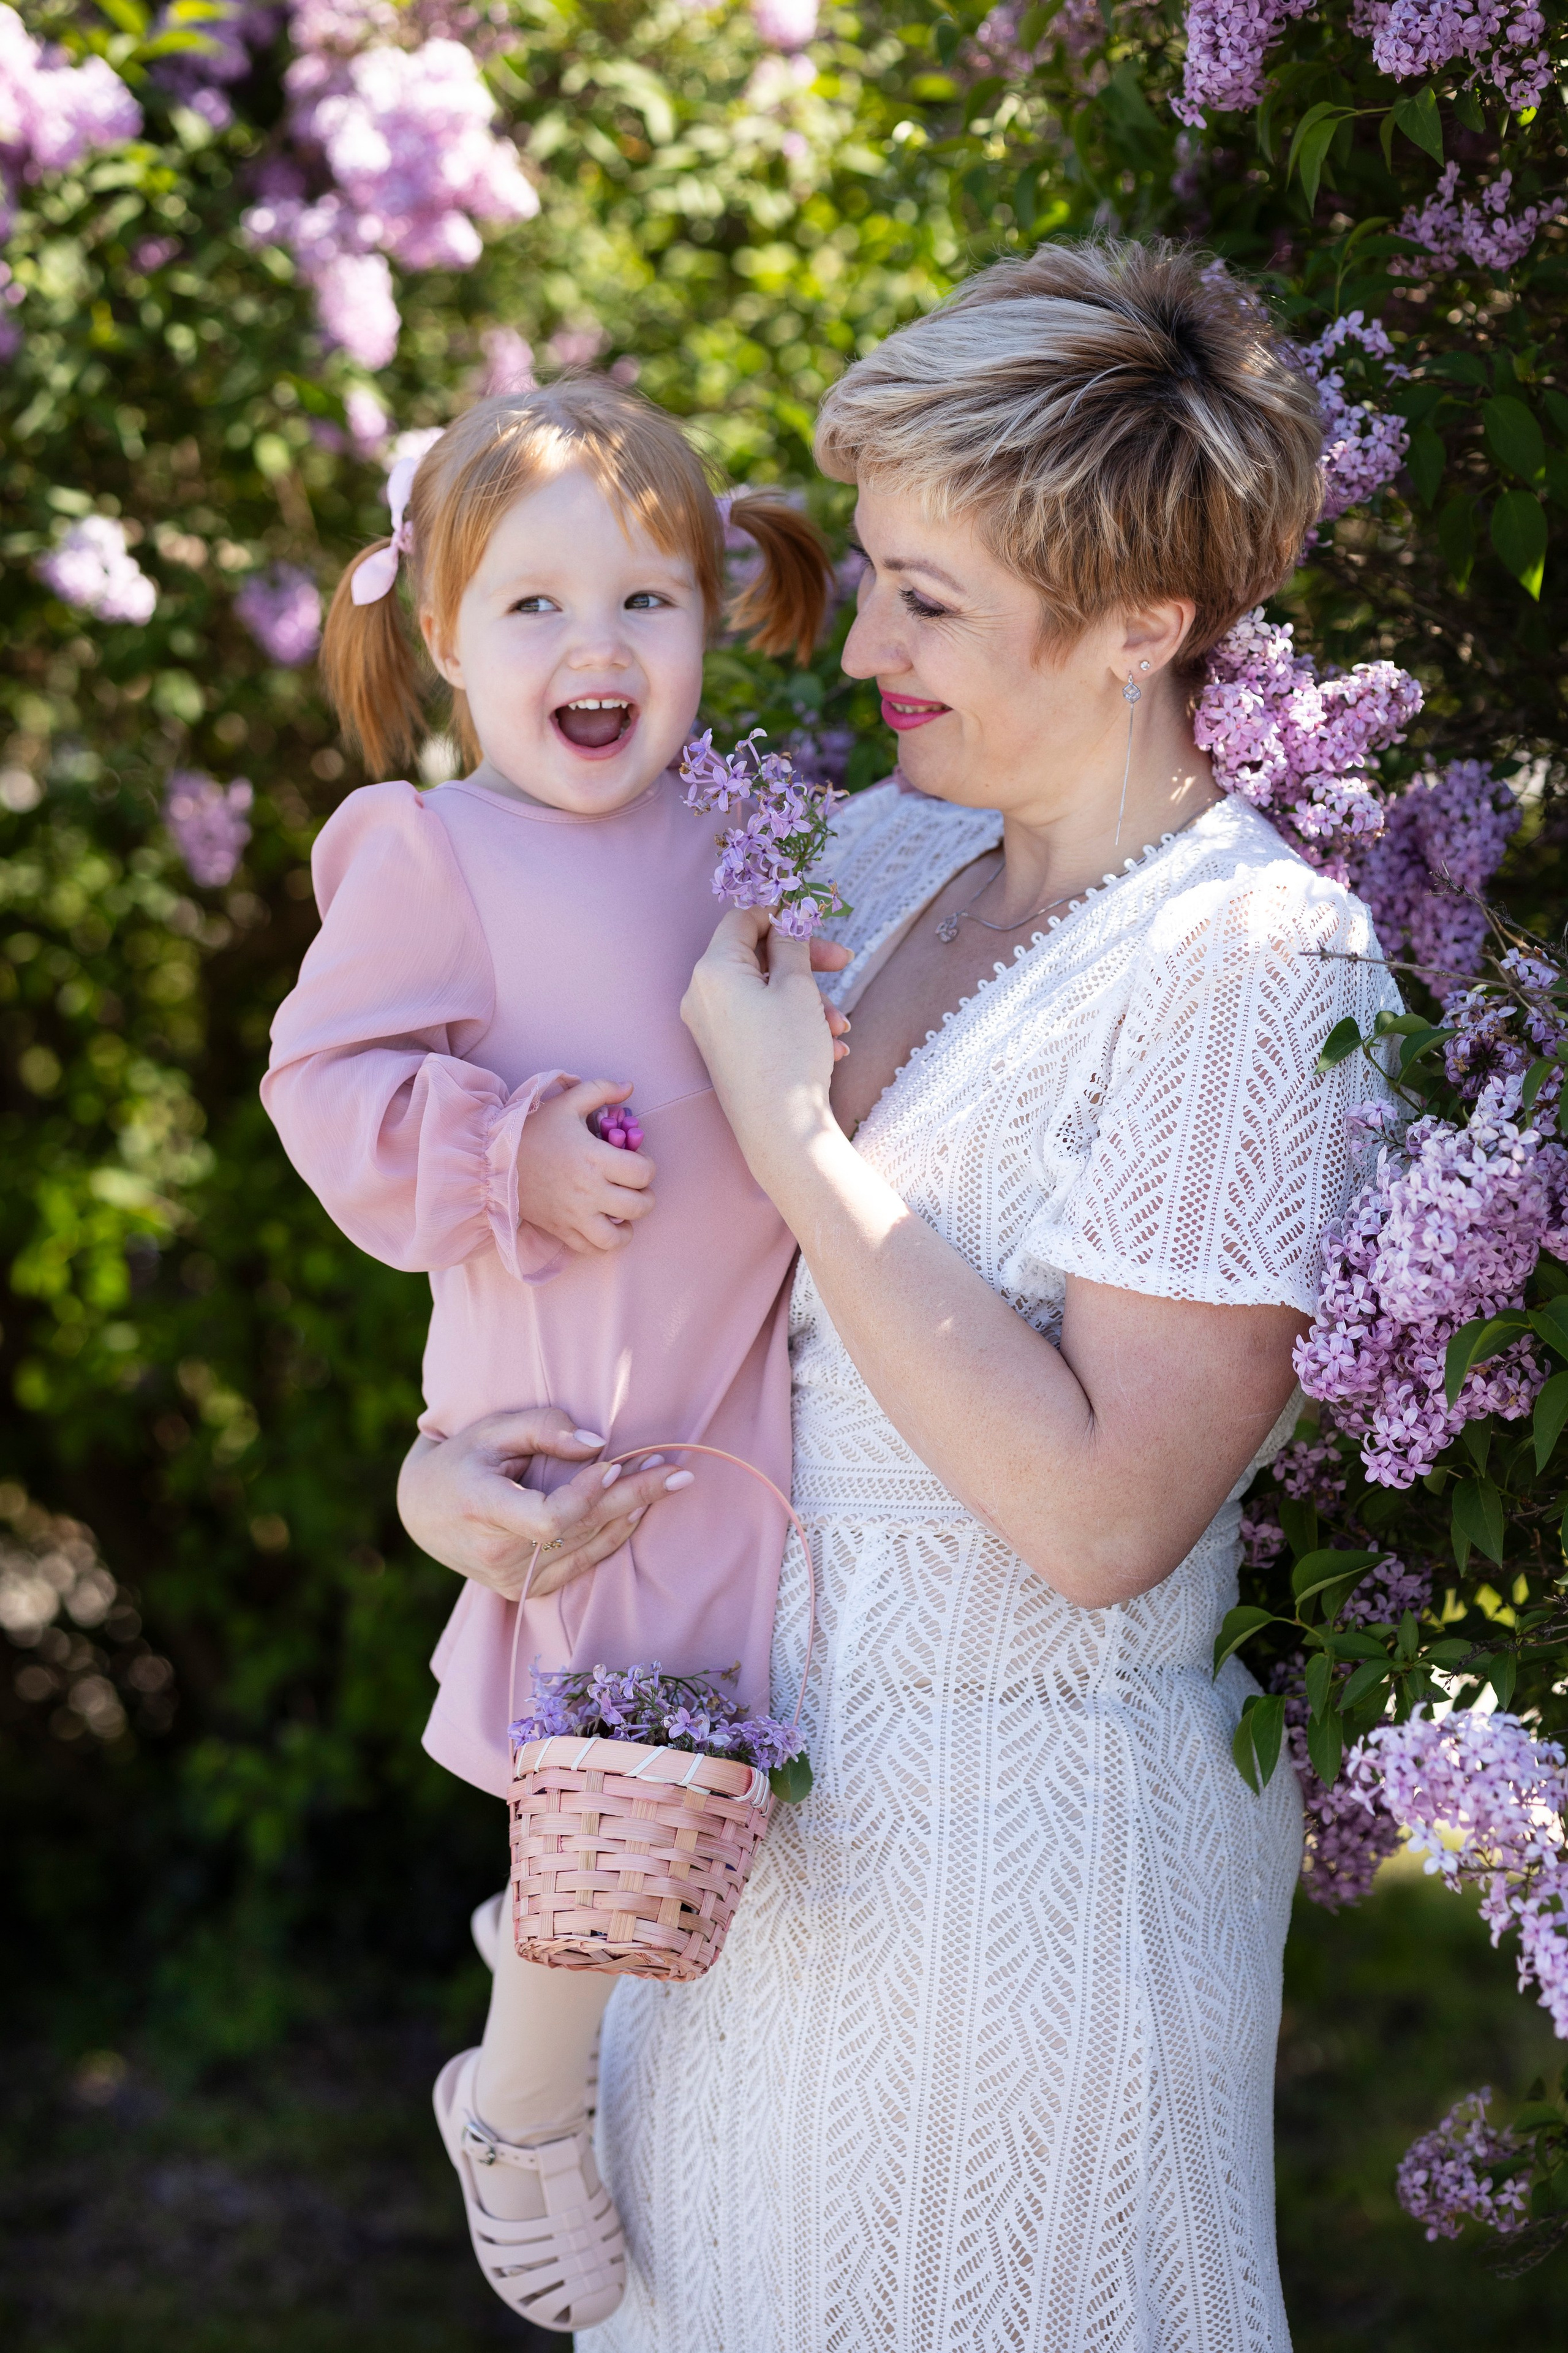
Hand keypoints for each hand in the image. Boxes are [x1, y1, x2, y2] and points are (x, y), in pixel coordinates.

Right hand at [396, 1409, 695, 1600]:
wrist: (423, 1511)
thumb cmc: (462, 1458)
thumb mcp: (492, 1429)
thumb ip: (543, 1428)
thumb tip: (598, 1445)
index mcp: (482, 1509)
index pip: (547, 1517)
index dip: (586, 1494)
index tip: (614, 1461)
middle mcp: (497, 1553)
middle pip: (580, 1529)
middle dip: (635, 1496)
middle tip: (680, 1472)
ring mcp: (512, 1578)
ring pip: (587, 1546)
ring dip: (631, 1512)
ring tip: (669, 1481)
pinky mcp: (525, 1590)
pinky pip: (581, 1564)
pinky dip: (612, 1537)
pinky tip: (638, 1510)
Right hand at [513, 1078, 655, 1254]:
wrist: (493, 1159)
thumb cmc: (534, 1130)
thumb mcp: (566, 1102)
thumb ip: (601, 1089)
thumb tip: (629, 1087)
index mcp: (594, 1158)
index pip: (643, 1172)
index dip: (648, 1166)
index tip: (637, 1160)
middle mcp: (588, 1190)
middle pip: (638, 1206)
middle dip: (645, 1196)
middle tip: (635, 1187)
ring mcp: (574, 1215)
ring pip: (617, 1238)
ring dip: (628, 1227)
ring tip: (623, 1214)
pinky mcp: (561, 1230)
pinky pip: (592, 1249)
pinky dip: (604, 1242)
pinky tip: (604, 1226)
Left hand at [681, 911, 850, 1185]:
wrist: (779, 1132)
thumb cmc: (788, 1055)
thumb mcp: (798, 988)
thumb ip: (791, 945)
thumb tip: (788, 918)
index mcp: (712, 970)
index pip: (742, 919)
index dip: (780, 913)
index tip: (814, 918)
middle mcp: (701, 994)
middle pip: (755, 955)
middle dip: (804, 960)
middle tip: (844, 960)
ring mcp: (709, 1025)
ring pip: (763, 991)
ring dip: (806, 998)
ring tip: (840, 1025)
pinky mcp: (722, 1050)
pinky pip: (758, 1019)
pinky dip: (793, 1022)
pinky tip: (830, 1046)